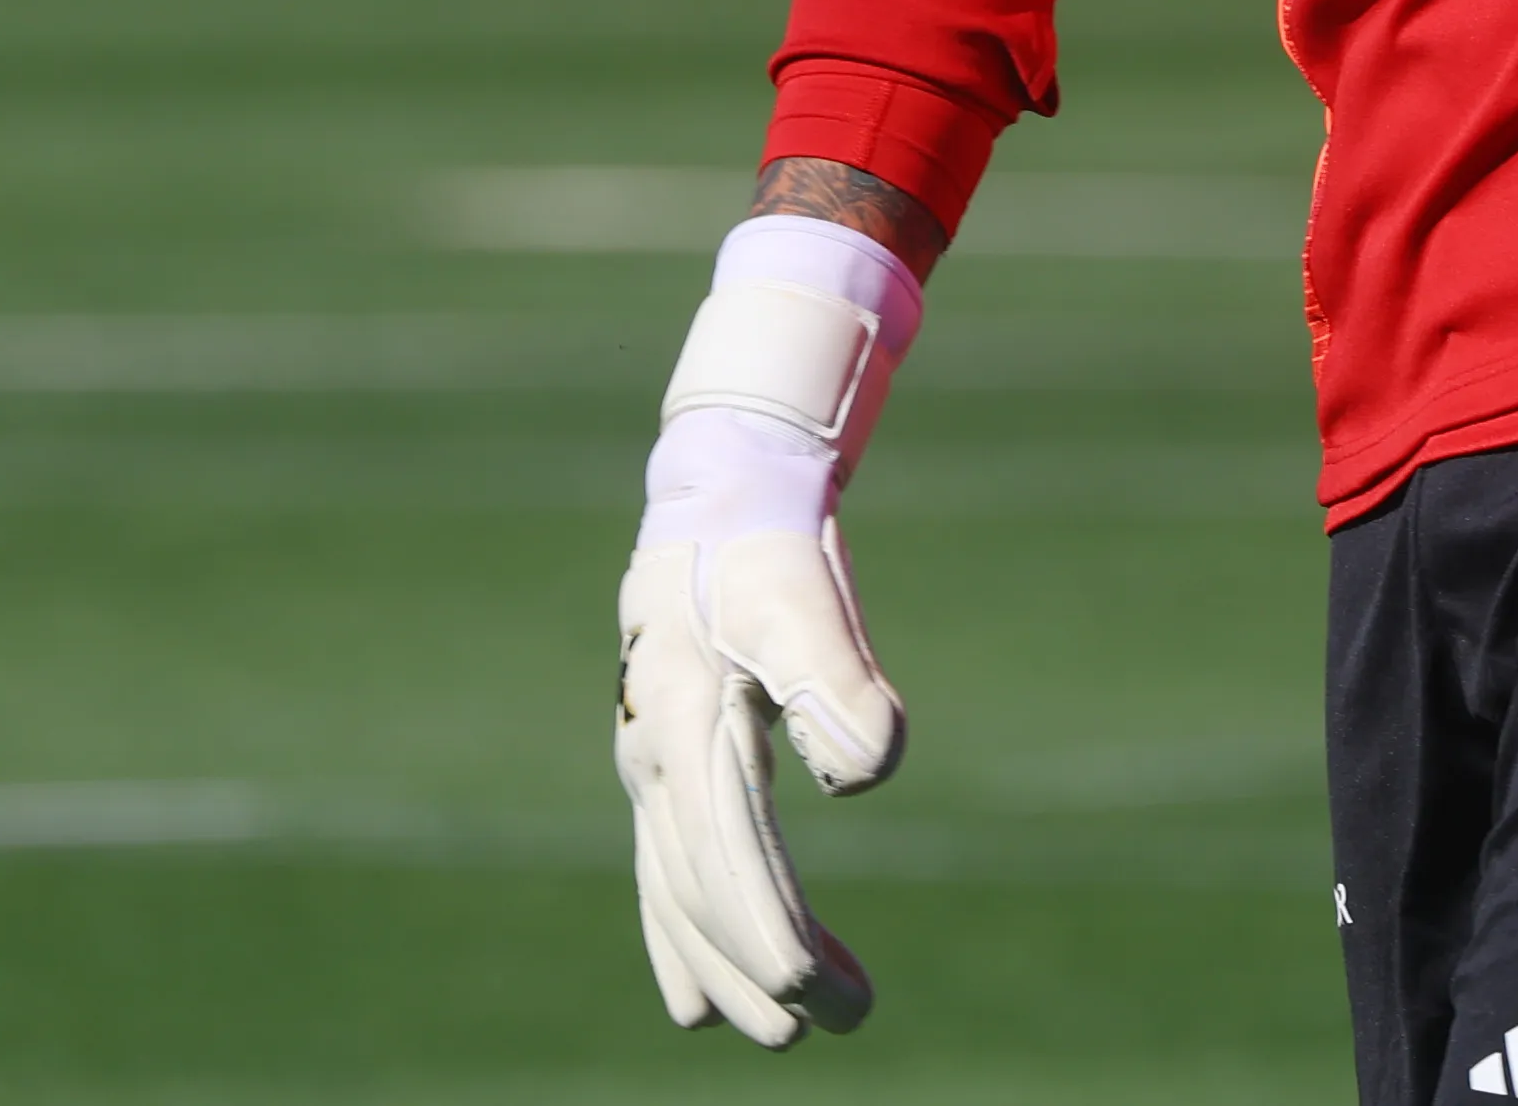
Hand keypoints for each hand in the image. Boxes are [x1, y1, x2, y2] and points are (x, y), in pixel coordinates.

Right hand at [616, 217, 920, 1041]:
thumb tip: (866, 774)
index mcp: (687, 718)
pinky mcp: (667, 767)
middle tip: (830, 1024)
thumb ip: (837, 677)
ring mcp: (652, 765)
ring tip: (788, 1029)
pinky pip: (664, 873)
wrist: (720, 488)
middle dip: (757, 967)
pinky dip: (686, 938)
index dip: (766, 930)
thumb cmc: (768, 542)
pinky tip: (700, 997)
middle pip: (696, 891)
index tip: (816, 988)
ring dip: (725, 967)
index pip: (724, 853)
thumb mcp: (804, 593)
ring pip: (674, 895)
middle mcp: (654, 754)